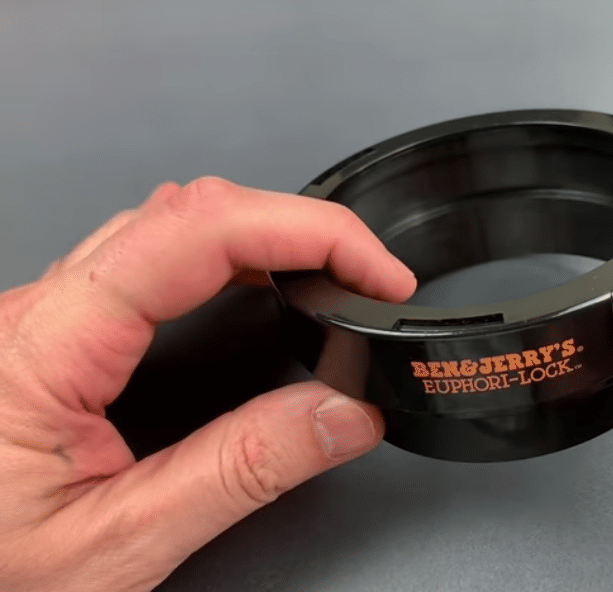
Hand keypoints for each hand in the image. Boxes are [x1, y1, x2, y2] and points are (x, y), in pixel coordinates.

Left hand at [0, 177, 415, 590]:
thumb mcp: (117, 546)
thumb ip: (239, 473)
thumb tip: (344, 415)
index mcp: (42, 349)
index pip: (195, 234)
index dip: (306, 231)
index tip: (377, 270)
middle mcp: (36, 313)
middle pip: (189, 210)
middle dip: (301, 226)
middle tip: (372, 276)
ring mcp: (41, 317)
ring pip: (169, 225)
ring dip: (267, 236)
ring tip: (335, 279)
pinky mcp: (53, 334)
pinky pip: (151, 261)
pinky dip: (230, 260)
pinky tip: (263, 291)